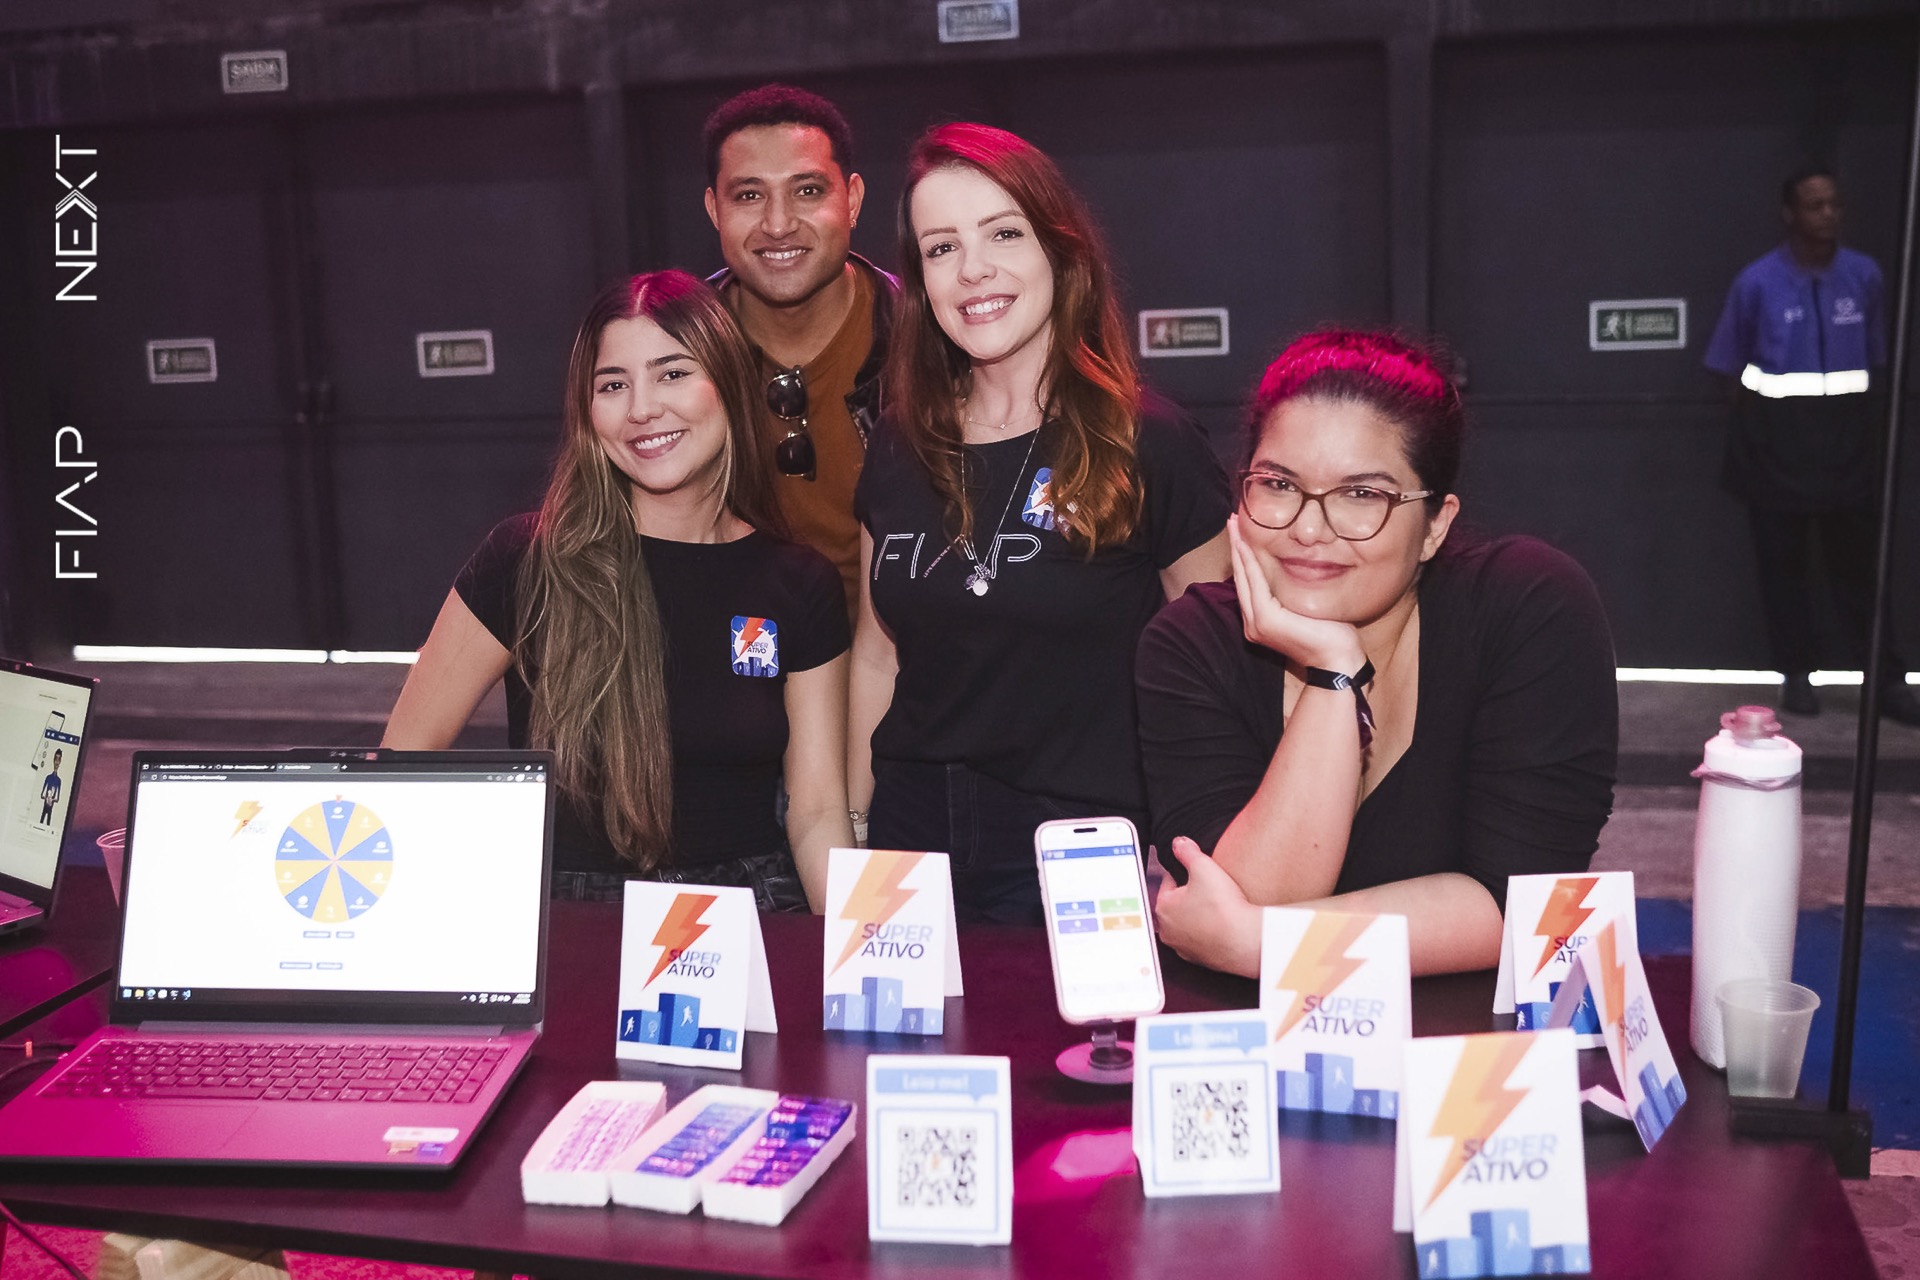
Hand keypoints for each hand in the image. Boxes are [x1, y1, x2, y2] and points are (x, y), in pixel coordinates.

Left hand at [1153, 836, 1262, 977]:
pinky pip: (1203, 940)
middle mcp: (1168, 931)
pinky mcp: (1201, 960)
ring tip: (1218, 907)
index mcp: (1163, 907)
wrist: (1245, 941)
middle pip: (1178, 904)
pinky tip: (1223, 925)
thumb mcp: (1204, 867)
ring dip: (1200, 915)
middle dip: (1191, 895)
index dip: (1186, 872)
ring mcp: (1184, 948)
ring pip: (1189, 924)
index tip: (1199, 871)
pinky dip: (1210, 933)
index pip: (1169, 881)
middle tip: (1210, 888)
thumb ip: (1188, 851)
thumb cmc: (1223, 907)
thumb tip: (1178, 843)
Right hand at [1227, 514, 1365, 671]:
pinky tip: (1245, 543)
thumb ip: (1293, 590)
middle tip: (1232, 522)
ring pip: (1244, 577)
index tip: (1241, 533)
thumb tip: (1297, 566)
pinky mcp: (1265, 619)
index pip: (1248, 582)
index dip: (1242, 556)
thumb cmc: (1330, 634)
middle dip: (1235, 547)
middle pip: (1240, 576)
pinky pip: (1255, 583)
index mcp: (1260, 621)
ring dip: (1238, 549)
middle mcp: (1252, 623)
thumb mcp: (1307, 606)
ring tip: (1234, 526)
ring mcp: (1256, 622)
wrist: (1337, 659)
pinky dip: (1249, 561)